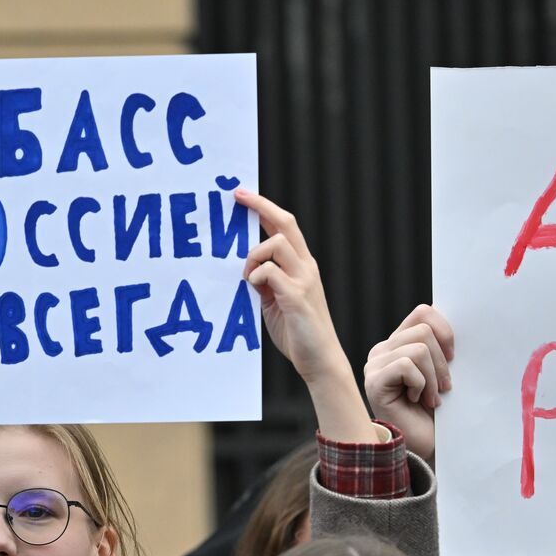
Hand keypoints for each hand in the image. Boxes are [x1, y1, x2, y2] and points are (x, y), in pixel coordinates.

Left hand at [237, 190, 376, 442]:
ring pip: (274, 243)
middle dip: (260, 206)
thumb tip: (248, 269)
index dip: (265, 207)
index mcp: (302, 265)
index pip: (285, 225)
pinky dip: (256, 275)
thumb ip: (266, 282)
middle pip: (285, 223)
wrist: (319, 361)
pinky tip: (252, 288)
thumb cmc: (297, 332)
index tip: (242, 195)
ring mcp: (304, 280)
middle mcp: (306, 266)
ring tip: (246, 277)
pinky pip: (270, 272)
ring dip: (252, 255)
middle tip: (237, 198)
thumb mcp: (275, 301)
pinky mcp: (296, 296)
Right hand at [363, 305, 453, 463]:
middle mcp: (382, 350)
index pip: (423, 312)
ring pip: (418, 348)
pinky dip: (421, 385)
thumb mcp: (443, 372)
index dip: (445, 330)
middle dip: (442, 361)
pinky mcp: (373, 381)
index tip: (453, 357)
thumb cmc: (435, 412)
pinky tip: (417, 401)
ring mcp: (375, 365)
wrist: (423, 445)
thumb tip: (457, 319)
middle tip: (444, 387)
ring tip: (431, 398)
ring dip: (433, 377)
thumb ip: (441, 347)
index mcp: (398, 343)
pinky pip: (407, 366)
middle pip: (423, 329)